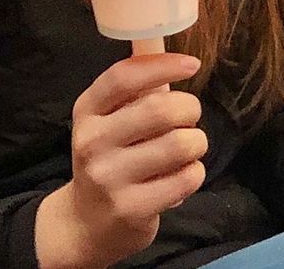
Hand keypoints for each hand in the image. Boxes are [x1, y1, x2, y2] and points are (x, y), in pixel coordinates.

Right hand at [34, 54, 207, 268]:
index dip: (163, 65)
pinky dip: (194, 173)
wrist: (86, 224)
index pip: (124, 76)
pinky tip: (181, 176)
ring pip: (180, 144)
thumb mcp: (108, 121)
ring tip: (188, 148)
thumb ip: (137, 91)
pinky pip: (186, 178)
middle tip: (189, 118)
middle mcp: (92, 142)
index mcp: (87, 111)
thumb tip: (175, 58)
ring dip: (197, 142)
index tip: (191, 64)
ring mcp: (109, 178)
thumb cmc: (110, 159)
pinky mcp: (131, 208)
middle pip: (160, 109)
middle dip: (189, 109)